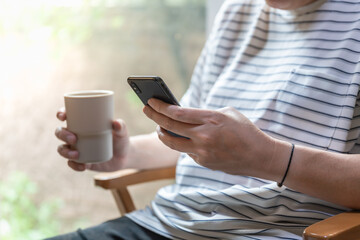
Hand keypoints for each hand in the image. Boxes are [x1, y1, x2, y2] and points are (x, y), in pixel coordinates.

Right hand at [55, 107, 129, 171]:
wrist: (124, 156)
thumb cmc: (120, 139)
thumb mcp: (122, 132)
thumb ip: (121, 126)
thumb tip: (117, 123)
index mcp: (83, 124)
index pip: (68, 116)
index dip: (61, 114)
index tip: (62, 116)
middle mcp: (76, 135)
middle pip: (60, 132)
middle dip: (62, 134)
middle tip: (74, 138)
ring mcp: (77, 149)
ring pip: (62, 149)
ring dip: (65, 152)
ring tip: (76, 155)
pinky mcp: (82, 161)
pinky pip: (72, 164)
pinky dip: (74, 165)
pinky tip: (82, 166)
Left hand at [143, 98, 280, 178]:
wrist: (260, 156)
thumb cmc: (246, 130)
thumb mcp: (228, 113)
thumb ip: (205, 114)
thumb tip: (186, 116)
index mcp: (211, 119)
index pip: (177, 113)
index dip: (161, 107)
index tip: (151, 101)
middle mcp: (204, 136)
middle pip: (170, 127)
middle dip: (154, 117)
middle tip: (145, 109)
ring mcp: (202, 152)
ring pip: (173, 143)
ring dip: (162, 134)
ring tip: (158, 127)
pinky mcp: (204, 162)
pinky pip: (187, 151)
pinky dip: (182, 143)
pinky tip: (181, 138)